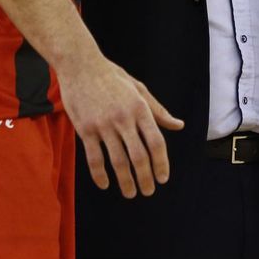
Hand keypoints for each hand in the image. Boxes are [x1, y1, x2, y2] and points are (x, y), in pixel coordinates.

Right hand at [58, 52, 182, 198]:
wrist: (80, 65)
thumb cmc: (112, 77)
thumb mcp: (139, 89)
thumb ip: (158, 111)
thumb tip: (178, 125)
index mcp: (140, 108)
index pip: (156, 142)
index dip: (162, 164)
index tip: (163, 178)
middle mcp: (123, 118)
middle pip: (139, 157)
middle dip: (145, 178)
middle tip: (148, 191)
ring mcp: (103, 125)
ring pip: (118, 161)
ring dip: (126, 182)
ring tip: (130, 193)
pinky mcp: (85, 129)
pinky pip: (94, 158)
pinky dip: (100, 175)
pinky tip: (105, 184)